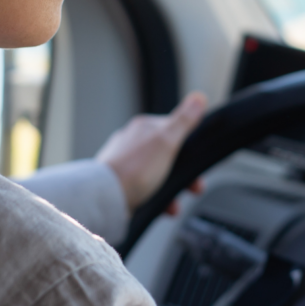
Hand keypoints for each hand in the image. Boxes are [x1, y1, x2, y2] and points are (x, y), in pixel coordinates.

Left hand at [96, 92, 207, 212]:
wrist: (105, 198)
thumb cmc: (135, 169)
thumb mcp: (167, 140)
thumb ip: (184, 120)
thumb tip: (199, 97)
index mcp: (144, 128)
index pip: (174, 129)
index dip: (190, 146)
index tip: (199, 161)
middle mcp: (133, 143)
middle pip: (168, 155)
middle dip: (184, 174)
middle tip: (194, 187)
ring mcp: (126, 164)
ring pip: (158, 175)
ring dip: (173, 190)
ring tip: (176, 204)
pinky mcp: (122, 184)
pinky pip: (147, 190)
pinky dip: (158, 200)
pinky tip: (162, 208)